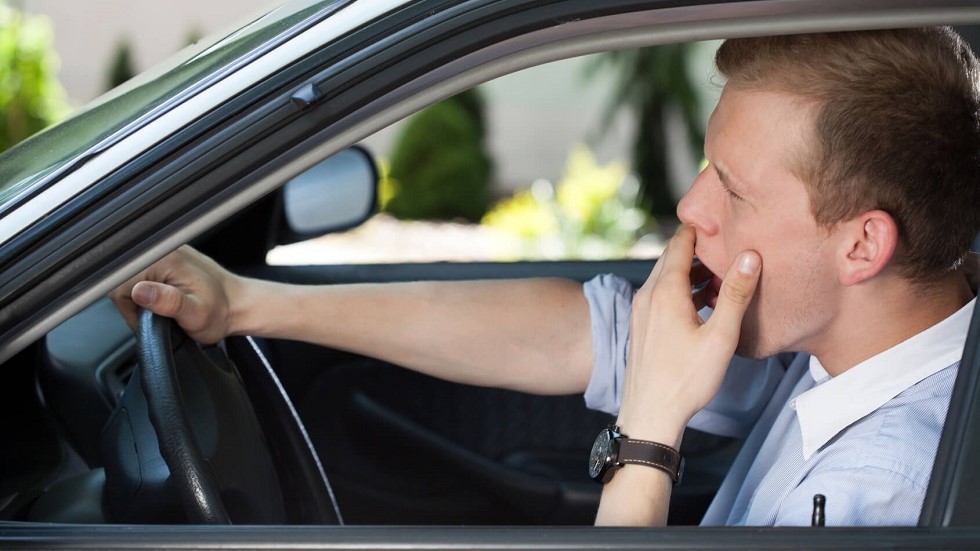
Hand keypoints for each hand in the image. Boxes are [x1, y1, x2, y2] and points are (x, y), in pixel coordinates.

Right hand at [108, 246, 239, 343]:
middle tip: (159, 316)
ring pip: (128, 278)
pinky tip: (164, 299)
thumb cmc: (220, 312)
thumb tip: (140, 291)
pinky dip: (147, 291)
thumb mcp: (196, 314)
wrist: (237, 304)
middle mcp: (162, 250)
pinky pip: (139, 275)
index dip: (130, 308)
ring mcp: (163, 252)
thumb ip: (168, 303)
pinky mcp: (164, 258)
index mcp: (165, 259)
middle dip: (134, 304)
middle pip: (120, 280)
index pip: (119, 282)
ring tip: (165, 308)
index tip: (149, 318)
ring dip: (141, 298)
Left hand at [617, 225, 761, 444]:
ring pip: (665, 277)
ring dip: (689, 271)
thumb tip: (750, 256)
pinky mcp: (641, 326)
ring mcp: (640, 311)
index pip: (679, 243)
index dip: (698, 227)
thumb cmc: (685, 380)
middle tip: (725, 240)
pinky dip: (680, 289)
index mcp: (664, 291)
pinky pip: (660, 295)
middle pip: (671, 258)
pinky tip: (700, 301)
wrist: (649, 415)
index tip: (719, 215)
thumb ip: (734, 294)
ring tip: (720, 272)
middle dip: (696, 247)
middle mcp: (646, 295)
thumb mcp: (719, 336)